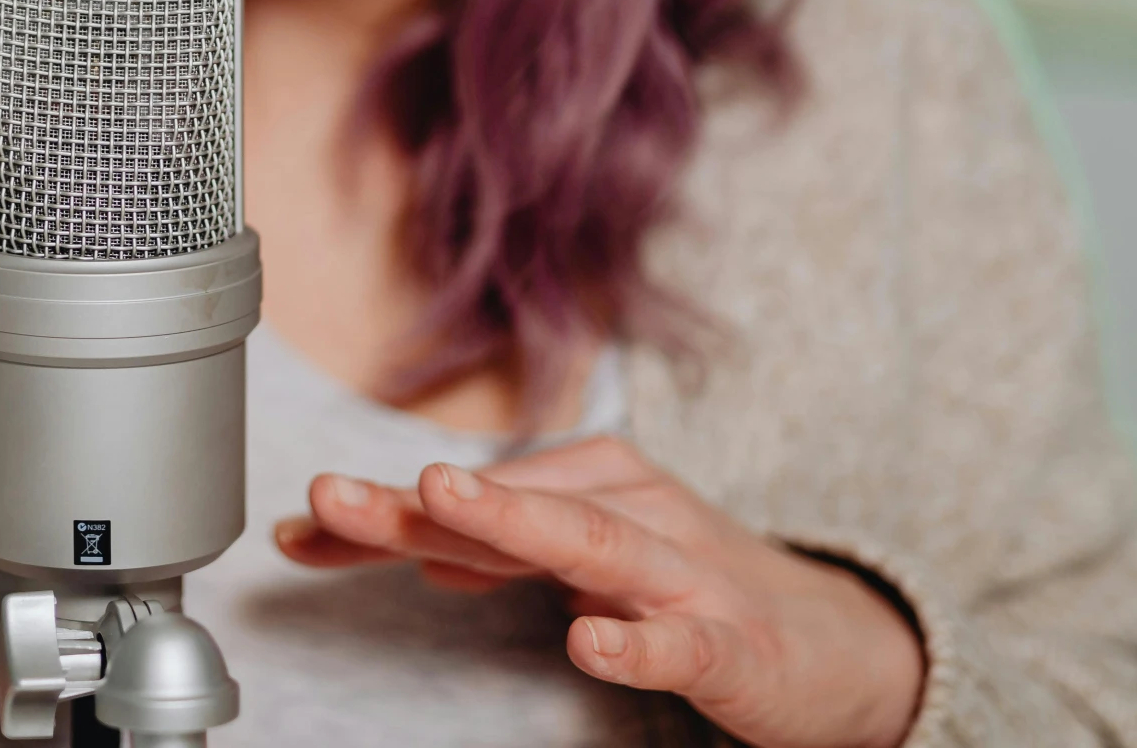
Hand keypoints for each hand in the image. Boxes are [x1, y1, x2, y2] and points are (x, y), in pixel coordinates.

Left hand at [273, 436, 924, 747]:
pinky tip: (588, 642)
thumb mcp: (588, 569)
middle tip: (331, 495)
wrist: (841, 645)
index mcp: (590, 492)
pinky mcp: (736, 642)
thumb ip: (505, 555)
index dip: (379, 517)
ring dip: (514, 518)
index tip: (295, 529)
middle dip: (418, 501)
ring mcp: (686, 575)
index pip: (467, 503)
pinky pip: (684, 640)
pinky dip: (636, 639)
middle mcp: (632, 514)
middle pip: (512, 504)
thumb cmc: (699, 591)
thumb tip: (420, 546)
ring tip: (442, 501)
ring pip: (593, 541)